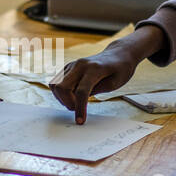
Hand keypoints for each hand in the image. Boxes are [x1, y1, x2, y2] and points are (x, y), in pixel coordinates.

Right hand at [49, 26, 167, 123]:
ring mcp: (72, 65)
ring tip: (75, 102)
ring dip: (62, 98)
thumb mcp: (115, 83)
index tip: (80, 121)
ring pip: (55, 85)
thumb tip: (80, 101)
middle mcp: (80, 65)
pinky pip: (56, 82)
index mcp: (94, 69)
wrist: (118, 54)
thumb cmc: (120, 68)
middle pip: (62, 87)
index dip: (79, 108)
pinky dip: (60, 93)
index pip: (81, 91)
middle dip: (67, 103)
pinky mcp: (68, 68)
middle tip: (77, 109)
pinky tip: (72, 96)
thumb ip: (97, 91)